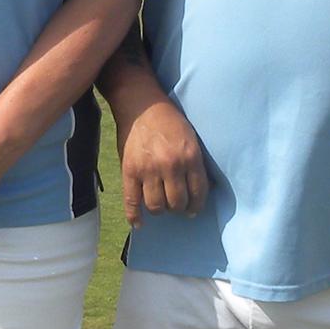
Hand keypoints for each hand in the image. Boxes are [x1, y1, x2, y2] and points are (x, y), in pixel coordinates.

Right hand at [116, 96, 209, 226]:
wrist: (141, 105)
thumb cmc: (169, 120)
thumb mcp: (191, 138)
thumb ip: (193, 163)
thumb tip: (200, 190)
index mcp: (190, 156)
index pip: (198, 193)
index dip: (197, 206)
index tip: (194, 209)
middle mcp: (170, 165)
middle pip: (177, 203)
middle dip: (179, 208)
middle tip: (178, 206)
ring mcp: (148, 170)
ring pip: (157, 206)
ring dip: (161, 210)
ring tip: (162, 206)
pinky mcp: (129, 171)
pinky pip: (131, 202)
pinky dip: (135, 217)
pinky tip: (139, 223)